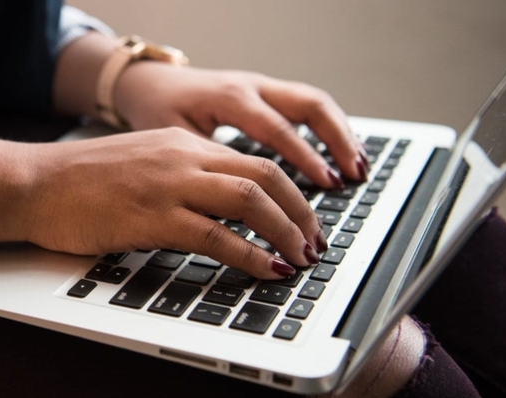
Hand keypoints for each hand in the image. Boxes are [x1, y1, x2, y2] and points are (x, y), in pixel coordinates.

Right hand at [25, 127, 327, 279]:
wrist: (33, 184)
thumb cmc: (77, 182)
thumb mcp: (139, 165)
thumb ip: (179, 178)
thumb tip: (218, 211)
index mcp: (181, 143)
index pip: (255, 161)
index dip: (291, 193)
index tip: (304, 220)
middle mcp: (182, 157)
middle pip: (266, 176)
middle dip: (301, 213)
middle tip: (314, 243)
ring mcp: (168, 185)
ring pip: (250, 201)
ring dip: (285, 232)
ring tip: (300, 258)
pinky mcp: (151, 217)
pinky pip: (216, 236)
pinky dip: (250, 255)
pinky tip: (266, 270)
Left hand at [114, 64, 368, 188]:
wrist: (147, 84)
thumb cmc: (157, 113)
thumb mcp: (175, 140)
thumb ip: (208, 166)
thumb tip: (239, 205)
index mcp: (229, 98)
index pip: (278, 129)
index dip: (305, 158)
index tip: (326, 184)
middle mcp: (251, 87)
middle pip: (309, 106)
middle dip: (337, 141)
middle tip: (354, 175)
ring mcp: (261, 86)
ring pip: (314, 102)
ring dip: (340, 134)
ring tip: (358, 168)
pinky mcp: (265, 92)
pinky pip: (306, 105)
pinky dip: (328, 128)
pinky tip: (341, 154)